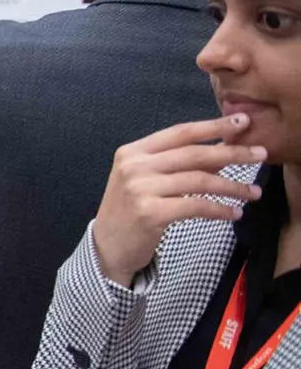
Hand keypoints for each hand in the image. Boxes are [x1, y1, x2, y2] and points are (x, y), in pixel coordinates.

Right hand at [93, 117, 263, 285]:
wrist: (108, 247)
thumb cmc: (131, 210)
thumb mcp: (147, 180)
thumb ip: (178, 164)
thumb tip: (223, 151)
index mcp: (133, 152)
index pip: (180, 133)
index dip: (213, 126)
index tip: (242, 122)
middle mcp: (134, 166)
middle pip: (193, 154)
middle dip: (232, 152)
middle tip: (260, 154)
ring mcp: (140, 189)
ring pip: (199, 180)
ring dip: (232, 186)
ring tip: (253, 192)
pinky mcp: (150, 213)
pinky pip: (196, 206)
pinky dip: (220, 210)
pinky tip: (235, 213)